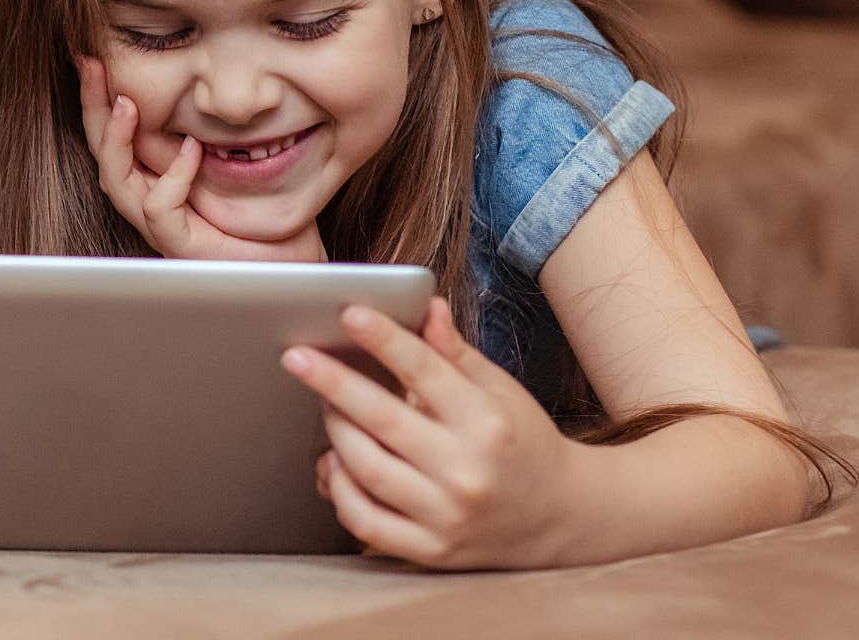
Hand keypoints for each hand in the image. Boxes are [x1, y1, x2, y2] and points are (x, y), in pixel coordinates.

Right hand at [76, 56, 325, 260]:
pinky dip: (172, 177)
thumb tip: (205, 79)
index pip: (114, 137)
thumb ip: (213, 129)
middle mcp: (151, 203)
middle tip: (90, 64)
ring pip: (117, 183)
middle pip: (103, 154)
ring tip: (125, 103)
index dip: (98, 100)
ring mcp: (163, 228)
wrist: (294, 263)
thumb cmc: (269, 215)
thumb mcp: (237, 158)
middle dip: (93, 107)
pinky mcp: (182, 247)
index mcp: (158, 179)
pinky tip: (192, 150)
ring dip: (117, 141)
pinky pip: (159, 209)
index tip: (96, 57)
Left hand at [284, 297, 585, 569]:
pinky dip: (341, 490)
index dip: (383, 339)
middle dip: (333, 382)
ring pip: (367, 469)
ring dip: (335, 433)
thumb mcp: (500, 390)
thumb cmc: (523, 442)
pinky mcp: (430, 550)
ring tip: (324, 406)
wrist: (561, 517)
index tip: (349, 314)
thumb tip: (427, 308)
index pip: (424, 370)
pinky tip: (334, 462)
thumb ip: (456, 354)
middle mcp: (466, 470)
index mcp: (486, 421)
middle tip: (298, 357)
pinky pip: (366, 521)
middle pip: (382, 419)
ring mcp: (446, 515)